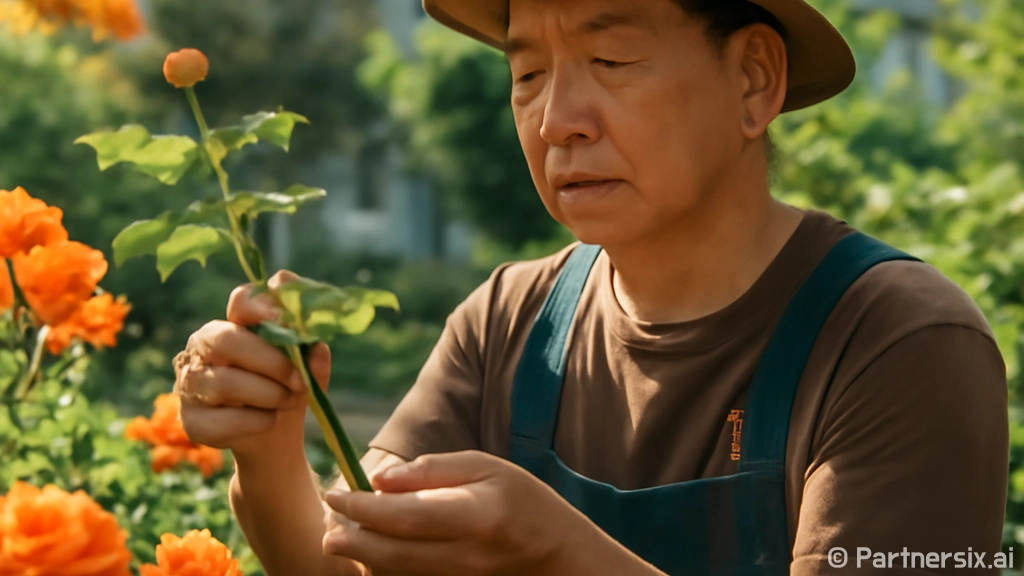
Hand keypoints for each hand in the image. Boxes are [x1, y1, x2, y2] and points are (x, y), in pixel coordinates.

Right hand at [174, 271, 330, 459]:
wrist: (272, 436)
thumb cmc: (285, 387)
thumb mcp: (306, 368)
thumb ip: (312, 354)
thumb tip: (317, 350)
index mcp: (234, 323)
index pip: (241, 301)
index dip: (263, 307)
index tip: (286, 321)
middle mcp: (203, 347)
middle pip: (226, 340)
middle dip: (271, 362)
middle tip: (300, 381)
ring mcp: (190, 383)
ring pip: (226, 383)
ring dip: (268, 395)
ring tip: (286, 401)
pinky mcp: (191, 421)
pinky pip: (223, 421)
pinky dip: (255, 423)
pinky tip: (267, 421)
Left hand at [322, 451, 611, 575]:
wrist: (559, 557)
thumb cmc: (525, 502)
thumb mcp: (487, 467)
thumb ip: (433, 470)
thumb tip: (381, 479)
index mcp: (475, 516)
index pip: (404, 515)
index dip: (362, 507)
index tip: (335, 493)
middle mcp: (465, 556)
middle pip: (392, 553)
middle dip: (351, 539)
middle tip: (325, 524)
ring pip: (396, 574)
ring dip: (361, 558)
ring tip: (338, 538)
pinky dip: (383, 571)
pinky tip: (370, 556)